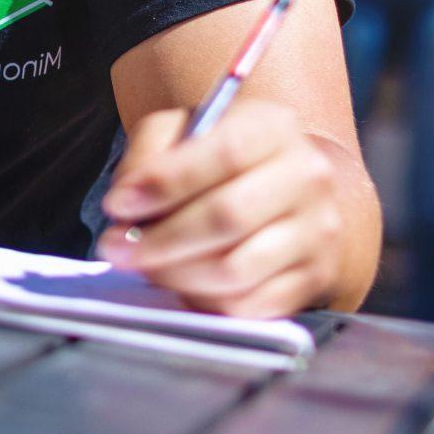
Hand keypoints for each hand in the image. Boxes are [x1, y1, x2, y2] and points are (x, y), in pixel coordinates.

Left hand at [92, 100, 345, 318]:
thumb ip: (148, 155)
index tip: (117, 205)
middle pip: (228, 216)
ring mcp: (317, 231)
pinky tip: (183, 283)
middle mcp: (307, 177)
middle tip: (116, 249)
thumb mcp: (181, 132)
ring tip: (146, 266)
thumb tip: (125, 203)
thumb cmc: (218, 159)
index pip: (224, 153)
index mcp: (273, 128)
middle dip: (160, 240)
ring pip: (236, 268)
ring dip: (176, 274)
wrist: (289, 191)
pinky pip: (249, 305)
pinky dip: (204, 300)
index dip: (165, 183)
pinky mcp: (315, 278)